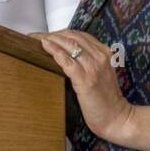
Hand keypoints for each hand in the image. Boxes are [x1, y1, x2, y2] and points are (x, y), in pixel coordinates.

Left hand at [32, 30, 140, 145]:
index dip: (59, 33)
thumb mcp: (99, 74)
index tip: (43, 35)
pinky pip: (68, 62)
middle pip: (71, 37)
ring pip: (69, 45)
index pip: (78, 35)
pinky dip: (55, 52)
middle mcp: (100, 56)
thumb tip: (62, 55)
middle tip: (33, 36)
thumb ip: (87, 62)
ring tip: (33, 40)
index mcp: (104, 53)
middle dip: (51, 34)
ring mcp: (94, 68)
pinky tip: (44, 47)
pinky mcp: (86, 80)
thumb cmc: (104, 99)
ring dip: (49, 40)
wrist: (116, 118)